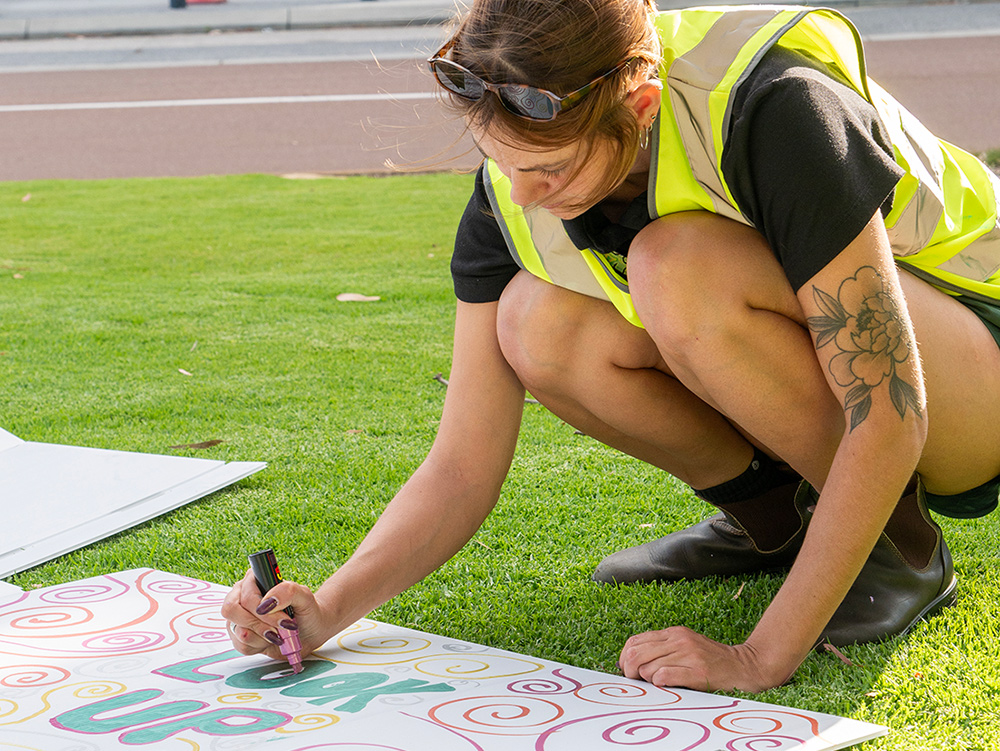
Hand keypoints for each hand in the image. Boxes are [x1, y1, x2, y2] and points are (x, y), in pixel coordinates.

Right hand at [220, 569, 330, 664]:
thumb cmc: (306, 610)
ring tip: (279, 633)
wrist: (310, 631)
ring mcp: (238, 617)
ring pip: (237, 631)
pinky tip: (271, 639)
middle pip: (232, 611)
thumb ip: (287, 591)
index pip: (244, 594)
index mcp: (253, 580)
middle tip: (281, 627)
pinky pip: (241, 645)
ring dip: (262, 636)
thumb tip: (267, 601)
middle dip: (259, 624)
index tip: (280, 617)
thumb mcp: (304, 596)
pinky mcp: (239, 636)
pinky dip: (260, 645)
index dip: (258, 608)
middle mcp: (241, 596)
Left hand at [619, 626, 782, 693]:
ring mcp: (689, 654)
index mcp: (673, 633)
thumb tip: (632, 662)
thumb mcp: (685, 646)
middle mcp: (679, 640)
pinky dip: (659, 682)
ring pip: (648, 666)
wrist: (744, 666)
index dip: (624, 657)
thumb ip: (663, 650)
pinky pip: (665, 676)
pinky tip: (665, 684)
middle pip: (636, 653)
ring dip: (646, 679)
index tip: (626, 670)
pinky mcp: (698, 671)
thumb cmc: (712, 660)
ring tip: (654, 683)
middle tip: (634, 680)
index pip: (635, 641)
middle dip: (629, 670)